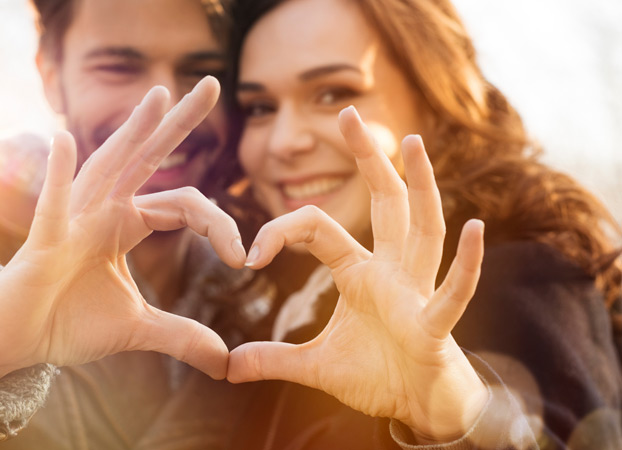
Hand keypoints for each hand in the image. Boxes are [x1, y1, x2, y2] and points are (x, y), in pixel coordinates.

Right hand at [0, 77, 244, 388]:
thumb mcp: (137, 328)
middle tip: (213, 84)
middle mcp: (103, 209)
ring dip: (132, 132)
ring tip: (159, 97)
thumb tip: (225, 362)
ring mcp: (73, 218)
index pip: (185, 205)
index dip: (219, 226)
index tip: (243, 258)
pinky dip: (57, 175)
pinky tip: (63, 139)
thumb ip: (181, 336)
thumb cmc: (69, 321)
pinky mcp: (44, 240)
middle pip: (148, 158)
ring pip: (108, 166)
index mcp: (127, 223)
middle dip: (180, 123)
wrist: (19, 341)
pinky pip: (53, 204)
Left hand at [228, 106, 487, 441]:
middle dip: (369, 160)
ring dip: (420, 187)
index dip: (282, 231)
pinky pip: (452, 291)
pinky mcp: (434, 325)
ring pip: (422, 230)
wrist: (419, 407)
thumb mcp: (316, 366)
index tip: (250, 254)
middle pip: (385, 204)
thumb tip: (228, 367)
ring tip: (411, 143)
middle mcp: (392, 272)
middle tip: (349, 113)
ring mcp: (417, 293)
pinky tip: (474, 228)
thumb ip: (274, 360)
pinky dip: (466, 264)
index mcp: (360, 273)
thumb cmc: (378, 376)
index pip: (319, 229)